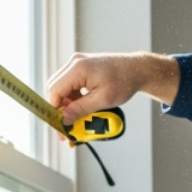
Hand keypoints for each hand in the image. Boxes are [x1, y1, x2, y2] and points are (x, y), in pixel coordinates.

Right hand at [45, 52, 180, 132]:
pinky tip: (80, 112)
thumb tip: (64, 120)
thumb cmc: (124, 82)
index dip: (54, 109)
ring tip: (74, 123)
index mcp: (78, 69)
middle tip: (65, 128)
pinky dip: (73, 100)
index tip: (59, 125)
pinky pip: (71, 86)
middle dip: (59, 109)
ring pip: (62, 88)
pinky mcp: (81, 69)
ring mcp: (77, 64)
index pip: (55, 90)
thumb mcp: (103, 100)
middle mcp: (74, 63)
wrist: (137, 69)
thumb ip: (81, 109)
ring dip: (66, 106)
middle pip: (55, 89)